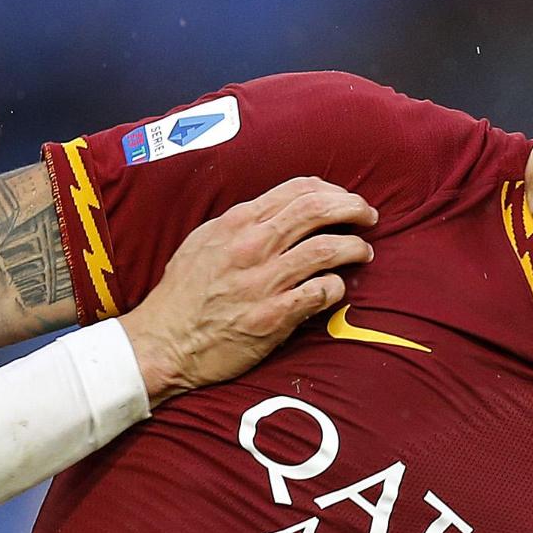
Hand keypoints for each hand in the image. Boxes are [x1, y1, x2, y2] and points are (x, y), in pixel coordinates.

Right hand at [119, 177, 378, 402]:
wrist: (164, 342)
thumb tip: (278, 212)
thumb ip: (241, 225)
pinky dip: (337, 287)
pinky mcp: (274, 316)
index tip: (344, 199)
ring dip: (354, 247)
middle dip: (352, 208)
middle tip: (368, 217)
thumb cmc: (183, 295)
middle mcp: (252, 246)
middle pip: (317, 210)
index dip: (331, 190)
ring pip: (327, 249)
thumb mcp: (204, 242)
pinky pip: (321, 293)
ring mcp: (264, 281)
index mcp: (237, 222)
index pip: (297, 190)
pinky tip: (337, 289)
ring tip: (364, 252)